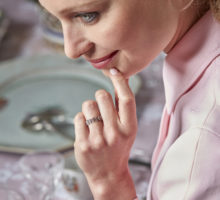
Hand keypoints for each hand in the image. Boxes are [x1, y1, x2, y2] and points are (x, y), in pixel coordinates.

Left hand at [73, 68, 137, 198]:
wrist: (108, 174)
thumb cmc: (119, 147)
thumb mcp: (128, 130)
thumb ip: (123, 108)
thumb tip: (119, 81)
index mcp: (129, 128)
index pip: (126, 99)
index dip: (120, 81)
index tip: (113, 71)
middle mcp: (115, 134)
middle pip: (102, 96)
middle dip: (100, 96)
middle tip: (102, 106)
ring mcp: (98, 140)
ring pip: (88, 104)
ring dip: (89, 108)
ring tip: (94, 121)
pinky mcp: (83, 144)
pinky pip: (78, 117)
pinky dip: (82, 119)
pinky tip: (87, 130)